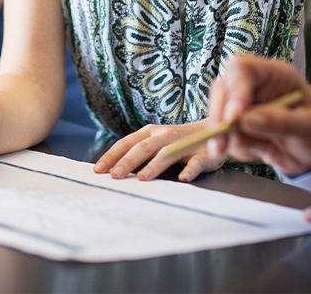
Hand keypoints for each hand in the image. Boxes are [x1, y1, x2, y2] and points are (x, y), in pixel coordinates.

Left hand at [94, 120, 225, 182]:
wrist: (212, 133)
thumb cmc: (177, 142)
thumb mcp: (156, 143)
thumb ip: (139, 154)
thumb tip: (114, 171)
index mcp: (149, 133)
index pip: (125, 143)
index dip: (111, 156)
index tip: (98, 170)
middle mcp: (163, 135)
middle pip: (142, 148)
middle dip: (127, 162)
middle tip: (114, 176)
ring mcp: (183, 143)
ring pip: (166, 154)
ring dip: (154, 166)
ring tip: (142, 178)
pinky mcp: (202, 153)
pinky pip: (195, 162)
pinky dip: (189, 170)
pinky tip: (183, 178)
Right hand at [207, 55, 310, 177]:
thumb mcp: (310, 127)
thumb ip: (281, 122)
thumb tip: (245, 120)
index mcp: (273, 74)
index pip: (242, 68)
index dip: (234, 89)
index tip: (233, 117)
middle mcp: (253, 85)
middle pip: (222, 90)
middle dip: (219, 116)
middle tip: (221, 142)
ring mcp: (243, 104)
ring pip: (217, 112)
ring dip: (223, 135)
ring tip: (243, 151)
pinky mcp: (237, 124)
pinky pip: (224, 134)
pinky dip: (234, 147)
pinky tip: (257, 152)